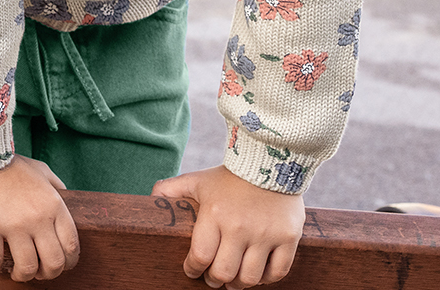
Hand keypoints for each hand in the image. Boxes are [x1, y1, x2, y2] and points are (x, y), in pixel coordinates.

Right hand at [0, 156, 79, 280]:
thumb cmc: (7, 163)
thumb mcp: (39, 169)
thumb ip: (55, 184)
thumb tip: (66, 196)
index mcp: (53, 205)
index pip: (71, 245)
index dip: (68, 262)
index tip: (60, 265)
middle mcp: (37, 217)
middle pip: (53, 262)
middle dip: (48, 274)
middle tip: (38, 273)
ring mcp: (13, 224)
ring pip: (27, 266)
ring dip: (23, 275)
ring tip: (16, 273)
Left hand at [153, 166, 304, 286]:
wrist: (271, 161)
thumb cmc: (229, 176)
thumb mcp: (197, 180)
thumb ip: (171, 190)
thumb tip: (151, 201)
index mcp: (214, 214)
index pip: (200, 256)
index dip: (193, 269)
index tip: (191, 271)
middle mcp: (240, 227)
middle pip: (224, 272)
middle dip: (215, 280)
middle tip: (212, 279)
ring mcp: (266, 234)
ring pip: (250, 277)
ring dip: (239, 284)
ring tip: (233, 281)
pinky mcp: (288, 237)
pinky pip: (278, 272)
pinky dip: (266, 280)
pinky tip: (257, 275)